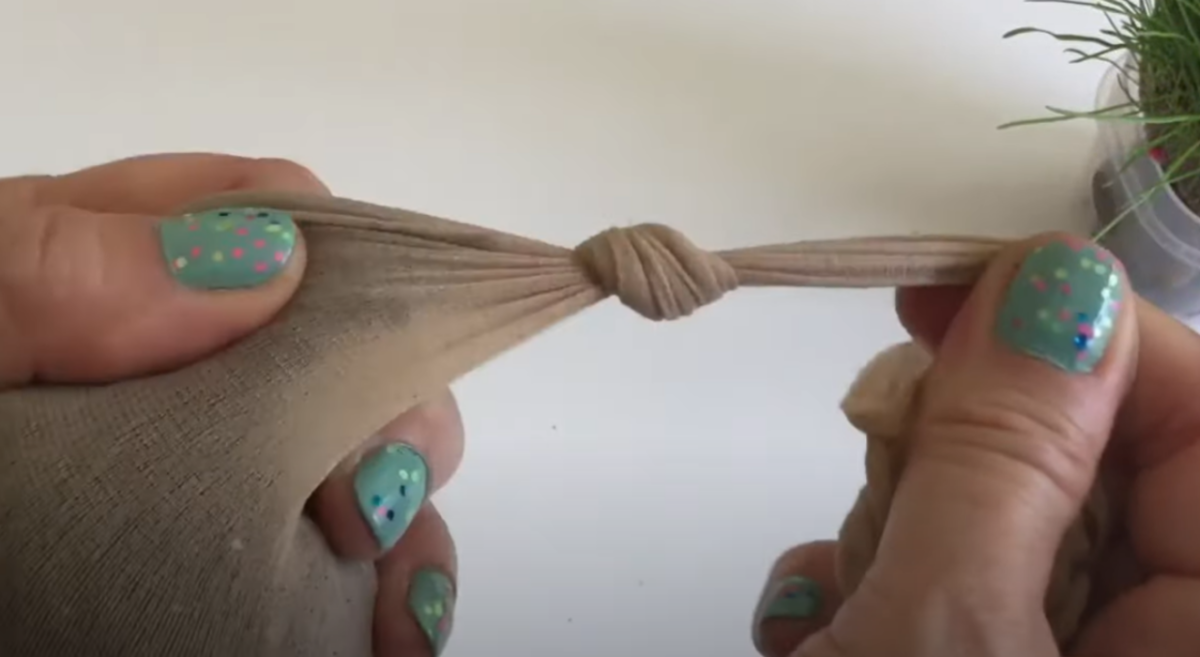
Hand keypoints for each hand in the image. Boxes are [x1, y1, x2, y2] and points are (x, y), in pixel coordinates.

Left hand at [0, 154, 463, 655]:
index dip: (355, 276)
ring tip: (403, 601)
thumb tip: (262, 264)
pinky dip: (385, 589)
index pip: (284, 219)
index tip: (364, 369)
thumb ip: (56, 269)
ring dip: (411, 523)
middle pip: (350, 351)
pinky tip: (393, 625)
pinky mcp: (207, 552)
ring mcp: (200, 462)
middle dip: (394, 420)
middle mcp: (181, 361)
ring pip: (360, 459)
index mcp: (113, 270)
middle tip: (364, 500)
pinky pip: (332, 558)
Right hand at [751, 233, 1199, 655]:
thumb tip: (1054, 270)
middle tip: (877, 444)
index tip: (958, 287)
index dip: (1089, 329)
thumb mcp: (945, 629)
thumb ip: (1001, 455)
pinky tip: (817, 622)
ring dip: (899, 527)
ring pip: (1013, 520)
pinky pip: (963, 587)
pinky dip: (879, 589)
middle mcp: (1163, 648)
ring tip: (839, 584)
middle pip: (1095, 466)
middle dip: (963, 447)